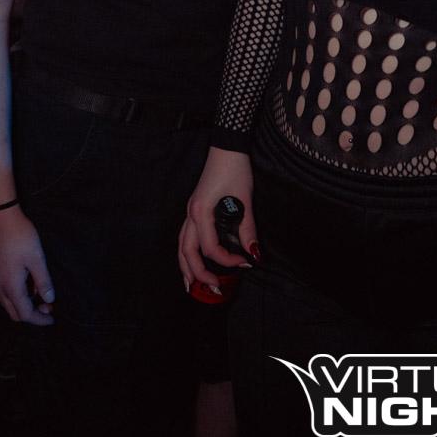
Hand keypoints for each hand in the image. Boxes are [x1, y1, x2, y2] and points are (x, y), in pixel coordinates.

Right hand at [0, 205, 54, 324]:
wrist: (2, 219)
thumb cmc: (21, 237)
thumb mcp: (37, 259)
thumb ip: (43, 281)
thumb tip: (50, 299)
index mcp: (11, 287)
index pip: (25, 314)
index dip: (40, 319)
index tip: (52, 318)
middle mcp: (0, 287)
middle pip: (15, 313)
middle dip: (32, 314)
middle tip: (49, 306)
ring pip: (9, 303)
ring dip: (25, 304)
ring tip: (41, 293)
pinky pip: (5, 292)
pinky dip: (18, 295)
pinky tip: (30, 283)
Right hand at [178, 147, 256, 291]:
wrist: (226, 147)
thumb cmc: (235, 169)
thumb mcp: (244, 199)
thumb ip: (247, 228)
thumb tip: (254, 253)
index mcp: (202, 212)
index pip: (211, 248)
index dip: (227, 260)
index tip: (245, 262)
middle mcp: (191, 213)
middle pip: (187, 251)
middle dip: (198, 273)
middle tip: (213, 289)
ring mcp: (190, 210)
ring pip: (181, 245)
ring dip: (186, 266)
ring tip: (191, 285)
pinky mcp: (194, 207)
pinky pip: (185, 236)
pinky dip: (186, 252)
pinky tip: (192, 260)